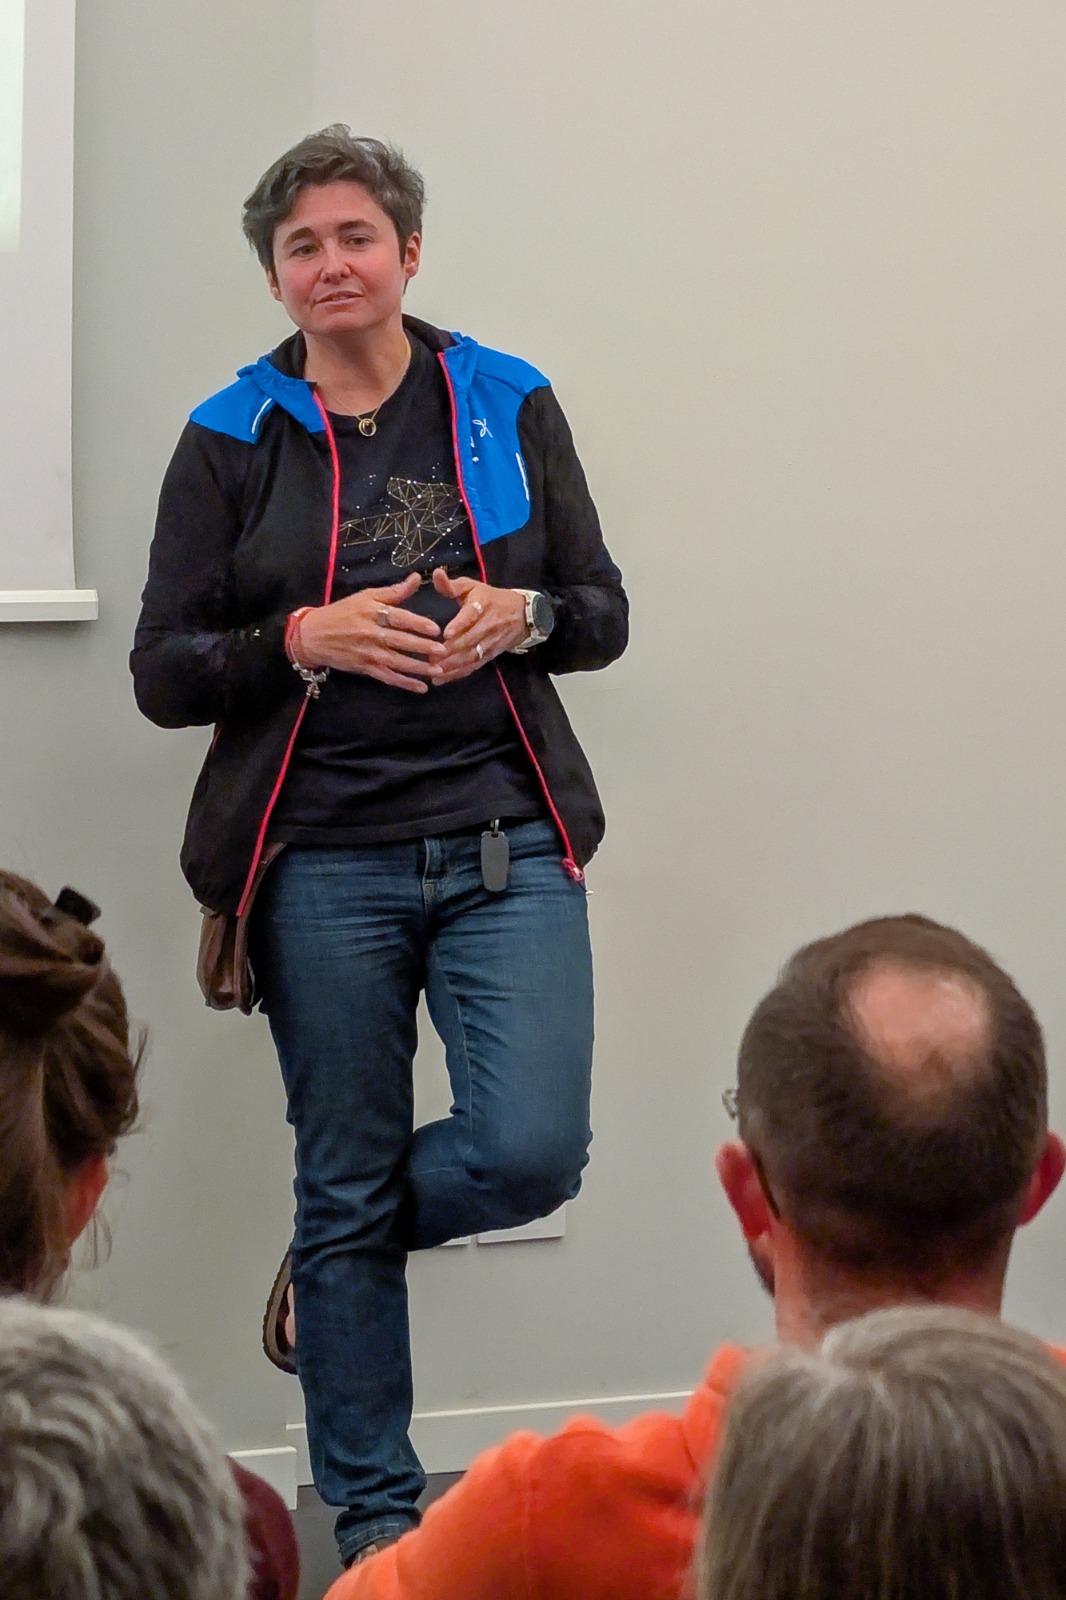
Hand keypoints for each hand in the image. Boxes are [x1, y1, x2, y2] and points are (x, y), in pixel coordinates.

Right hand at [297, 572, 446, 693]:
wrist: (314, 635)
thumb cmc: (343, 612)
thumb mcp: (366, 597)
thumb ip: (393, 591)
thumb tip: (416, 578)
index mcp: (372, 612)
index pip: (398, 618)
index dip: (417, 623)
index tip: (435, 629)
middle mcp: (370, 633)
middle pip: (399, 641)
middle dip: (422, 647)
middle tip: (443, 651)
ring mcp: (368, 653)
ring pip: (396, 662)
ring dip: (418, 668)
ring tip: (438, 671)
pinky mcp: (365, 668)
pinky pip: (388, 677)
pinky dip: (404, 683)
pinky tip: (421, 687)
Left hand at [432, 569, 527, 684]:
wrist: (522, 614)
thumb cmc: (490, 598)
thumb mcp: (472, 587)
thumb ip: (451, 585)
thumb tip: (436, 573)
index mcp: (482, 604)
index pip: (471, 615)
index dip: (460, 624)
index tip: (446, 633)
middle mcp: (488, 625)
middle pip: (470, 640)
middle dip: (451, 651)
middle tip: (430, 658)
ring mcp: (490, 642)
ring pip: (471, 656)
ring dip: (452, 665)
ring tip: (433, 671)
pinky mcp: (490, 655)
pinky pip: (473, 666)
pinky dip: (457, 673)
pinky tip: (441, 679)